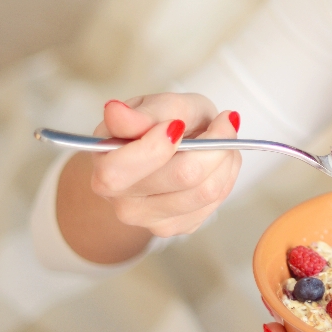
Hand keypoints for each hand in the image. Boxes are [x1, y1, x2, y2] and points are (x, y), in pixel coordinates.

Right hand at [86, 94, 242, 237]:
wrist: (173, 148)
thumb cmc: (163, 123)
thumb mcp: (157, 105)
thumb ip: (141, 114)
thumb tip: (115, 112)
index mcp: (105, 167)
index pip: (120, 172)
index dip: (155, 147)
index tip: (177, 124)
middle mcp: (122, 201)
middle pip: (181, 177)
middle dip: (212, 145)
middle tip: (220, 123)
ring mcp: (152, 219)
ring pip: (206, 191)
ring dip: (225, 159)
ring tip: (221, 140)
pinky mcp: (180, 226)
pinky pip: (216, 200)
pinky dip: (226, 174)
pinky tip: (217, 161)